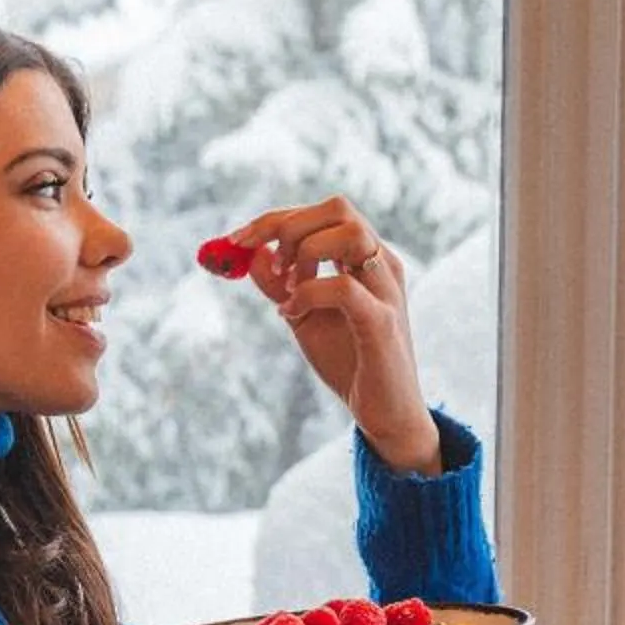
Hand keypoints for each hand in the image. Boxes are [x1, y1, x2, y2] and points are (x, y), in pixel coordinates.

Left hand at [228, 199, 441, 474]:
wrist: (386, 415)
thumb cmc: (349, 363)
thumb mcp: (303, 316)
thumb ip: (279, 284)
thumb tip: (251, 252)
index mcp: (366, 259)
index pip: (324, 212)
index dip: (275, 219)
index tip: (237, 240)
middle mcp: (382, 265)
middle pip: (338, 208)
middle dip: (287, 225)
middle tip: (264, 262)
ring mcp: (387, 291)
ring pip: (349, 233)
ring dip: (304, 251)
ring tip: (286, 287)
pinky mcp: (382, 323)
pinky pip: (343, 289)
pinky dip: (307, 293)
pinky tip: (290, 313)